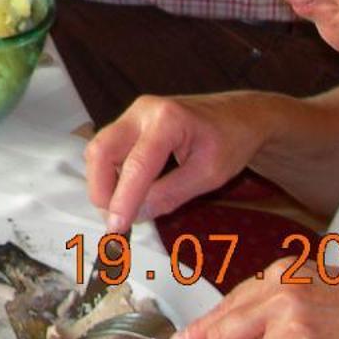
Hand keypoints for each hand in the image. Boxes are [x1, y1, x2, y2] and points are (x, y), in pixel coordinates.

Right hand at [83, 92, 264, 231]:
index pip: (137, 165)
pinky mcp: (129, 122)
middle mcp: (142, 111)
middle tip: (114, 219)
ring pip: (99, 149)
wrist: (238, 116)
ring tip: (121, 208)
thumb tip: (136, 215)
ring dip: (103, 182)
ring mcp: (133, 114)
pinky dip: (110, 173)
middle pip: (102, 149)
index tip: (116, 227)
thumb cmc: (230, 142)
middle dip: (101, 188)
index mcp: (168, 120)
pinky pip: (108, 148)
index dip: (123, 199)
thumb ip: (170, 195)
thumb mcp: (208, 175)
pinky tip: (127, 192)